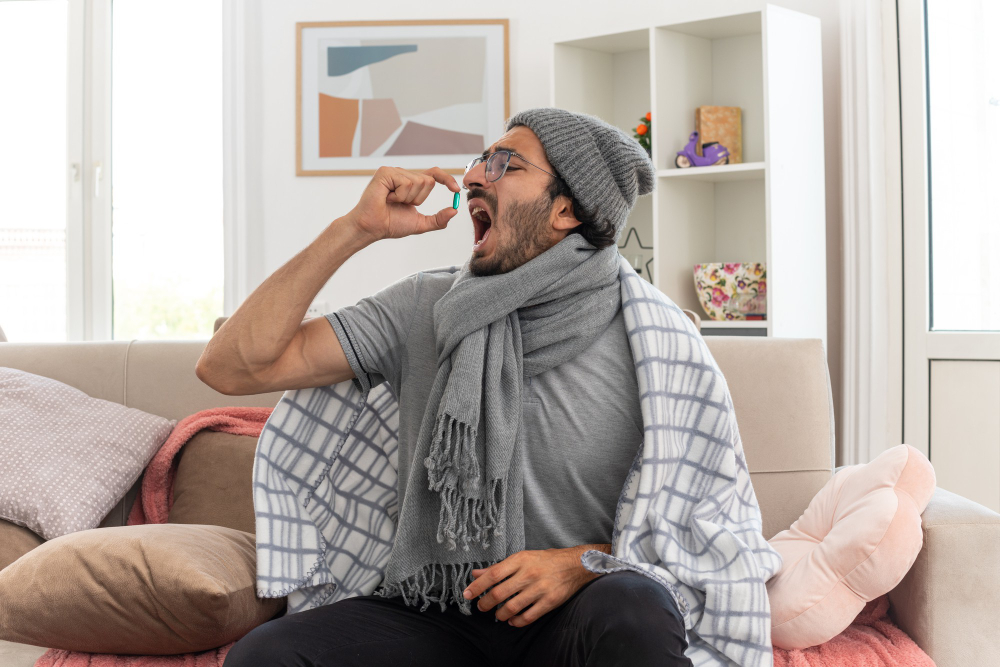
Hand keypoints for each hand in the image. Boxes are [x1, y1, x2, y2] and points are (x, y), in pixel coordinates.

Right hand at [345, 166, 460, 242]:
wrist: (373, 227)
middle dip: (419, 199)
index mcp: (412, 183)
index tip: (456, 190)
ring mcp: (394, 172)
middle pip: (429, 181)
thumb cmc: (391, 224)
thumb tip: (454, 211)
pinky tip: (387, 198)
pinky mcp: (385, 172)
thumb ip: (438, 219)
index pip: (434, 175)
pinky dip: (399, 195)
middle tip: (401, 204)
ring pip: (418, 182)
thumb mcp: (420, 223)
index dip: (447, 179)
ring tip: (392, 201)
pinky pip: (405, 183)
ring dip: (408, 198)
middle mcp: (404, 175)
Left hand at [461, 546, 603, 626]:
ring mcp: (540, 588)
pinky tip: (512, 621)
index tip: (467, 594)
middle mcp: (529, 574)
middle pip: (499, 593)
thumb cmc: (545, 560)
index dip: (477, 586)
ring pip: (512, 607)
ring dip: (500, 614)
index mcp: (520, 560)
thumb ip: (498, 568)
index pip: (493, 574)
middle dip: (485, 604)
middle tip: (481, 607)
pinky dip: (516, 622)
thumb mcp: (521, 558)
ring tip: (498, 615)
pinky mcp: (550, 601)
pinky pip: (528, 617)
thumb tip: (476, 574)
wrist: (575, 564)